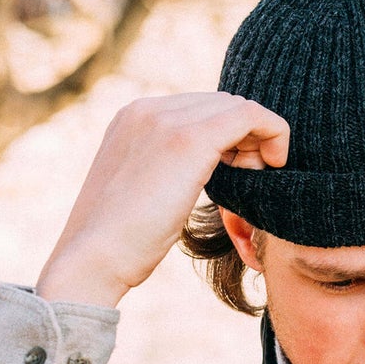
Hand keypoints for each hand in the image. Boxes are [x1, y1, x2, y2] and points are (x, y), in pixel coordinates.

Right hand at [35, 93, 288, 305]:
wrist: (91, 260)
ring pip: (238, 106)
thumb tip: (189, 176)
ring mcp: (165, 119)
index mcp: (132, 118)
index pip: (201, 107)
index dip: (230, 136)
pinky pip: (250, 117)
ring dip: (259, 140)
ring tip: (256, 178)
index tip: (239, 172)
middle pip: (222, 102)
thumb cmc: (118, 245)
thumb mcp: (139, 192)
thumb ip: (162, 170)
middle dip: (247, 136)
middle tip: (252, 176)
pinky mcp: (188, 140)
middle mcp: (147, 108)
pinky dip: (273, 135)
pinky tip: (272, 167)